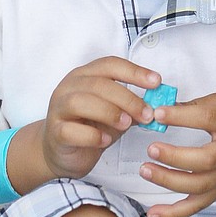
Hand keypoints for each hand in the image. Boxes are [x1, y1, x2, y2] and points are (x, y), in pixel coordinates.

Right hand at [41, 57, 160, 180]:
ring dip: (108, 112)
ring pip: (80, 102)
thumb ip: (132, 107)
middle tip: (146, 114)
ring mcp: (59, 109)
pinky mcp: (55, 132)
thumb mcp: (115, 113)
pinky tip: (105, 141)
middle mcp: (69, 87)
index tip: (156, 82)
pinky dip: (91, 135)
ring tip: (126, 125)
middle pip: (98, 84)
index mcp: (85, 76)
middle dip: (127, 98)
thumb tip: (159, 106)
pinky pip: (71, 130)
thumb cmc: (89, 127)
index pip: (110, 65)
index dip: (134, 72)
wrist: (61, 152)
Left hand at [139, 92, 215, 216]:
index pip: (208, 119)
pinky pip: (197, 206)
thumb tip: (157, 110)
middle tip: (151, 148)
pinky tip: (152, 212)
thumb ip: (193, 105)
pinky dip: (174, 213)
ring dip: (169, 181)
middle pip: (206, 160)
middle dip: (175, 157)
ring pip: (199, 186)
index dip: (182, 117)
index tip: (158, 114)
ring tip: (145, 170)